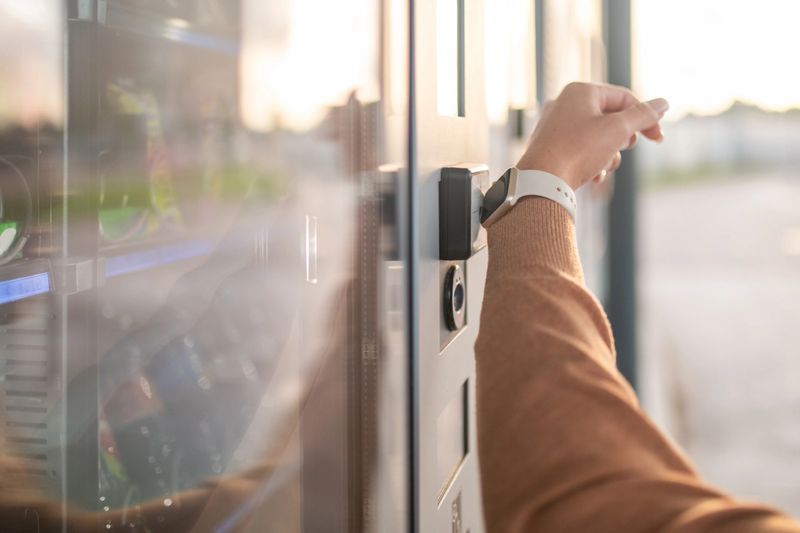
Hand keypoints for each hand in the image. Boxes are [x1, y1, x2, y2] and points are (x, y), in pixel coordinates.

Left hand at [516, 82, 667, 189]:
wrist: (541, 182)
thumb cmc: (578, 151)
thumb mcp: (617, 130)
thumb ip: (643, 115)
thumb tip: (663, 104)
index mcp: (581, 91)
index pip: (624, 98)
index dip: (645, 118)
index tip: (658, 139)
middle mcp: (566, 104)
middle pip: (611, 118)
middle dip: (621, 140)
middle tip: (617, 150)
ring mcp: (557, 127)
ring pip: (598, 138)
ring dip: (608, 156)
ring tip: (601, 167)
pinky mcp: (553, 148)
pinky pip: (582, 151)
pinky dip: (592, 163)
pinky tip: (592, 177)